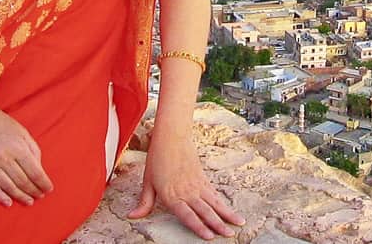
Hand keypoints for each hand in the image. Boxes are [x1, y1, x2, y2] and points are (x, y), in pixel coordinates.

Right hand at [0, 102, 53, 206]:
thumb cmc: (0, 123)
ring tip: (29, 201)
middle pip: (22, 181)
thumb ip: (33, 149)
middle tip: (40, 196)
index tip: (48, 189)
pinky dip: (0, 196)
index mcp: (18, 147)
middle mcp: (4, 158)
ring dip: (20, 196)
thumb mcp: (22, 132)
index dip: (43, 183)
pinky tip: (8, 202)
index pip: (35, 172)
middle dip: (33, 191)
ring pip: (8, 186)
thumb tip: (39, 169)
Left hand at [128, 129, 243, 238]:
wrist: (172, 136)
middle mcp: (187, 192)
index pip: (188, 215)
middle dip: (218, 225)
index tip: (209, 237)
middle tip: (230, 235)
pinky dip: (224, 204)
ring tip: (238, 224)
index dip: (199, 227)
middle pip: (206, 211)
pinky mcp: (203, 178)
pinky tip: (230, 210)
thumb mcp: (147, 182)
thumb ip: (144, 203)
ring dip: (227, 214)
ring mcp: (197, 185)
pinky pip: (215, 194)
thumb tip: (132, 216)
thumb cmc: (158, 158)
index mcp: (172, 195)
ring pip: (215, 203)